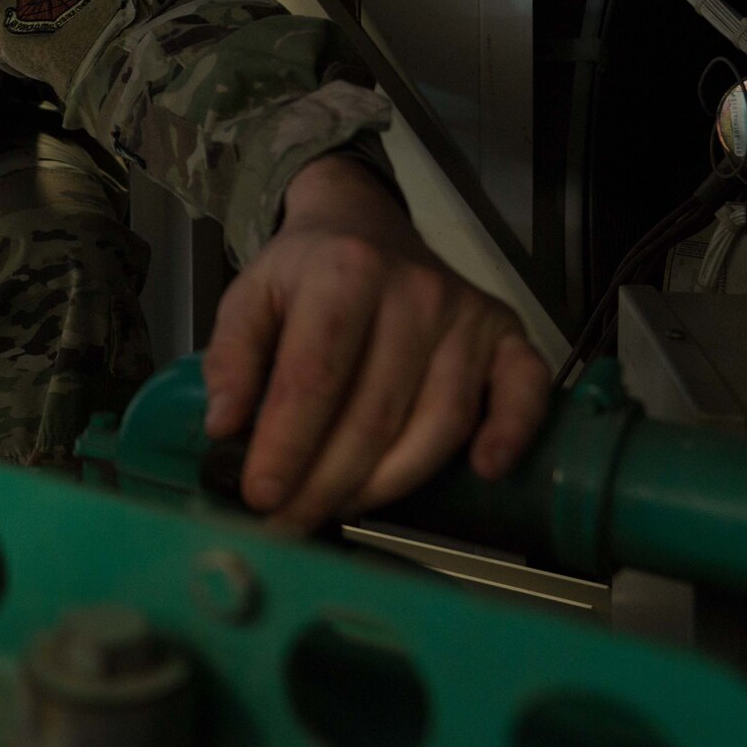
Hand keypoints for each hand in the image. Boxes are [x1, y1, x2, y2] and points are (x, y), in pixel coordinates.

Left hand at [202, 155, 549, 530]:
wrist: (363, 222)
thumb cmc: (304, 272)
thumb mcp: (249, 296)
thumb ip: (230, 358)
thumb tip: (224, 427)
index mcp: (343, 272)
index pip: (315, 376)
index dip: (287, 443)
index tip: (260, 495)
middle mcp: (413, 291)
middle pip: (375, 412)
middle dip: (328, 482)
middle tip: (292, 525)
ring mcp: (466, 313)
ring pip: (439, 420)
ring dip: (391, 482)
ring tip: (342, 510)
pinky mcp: (505, 332)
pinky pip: (523, 390)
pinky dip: (511, 433)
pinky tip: (484, 473)